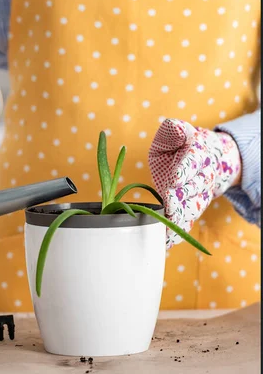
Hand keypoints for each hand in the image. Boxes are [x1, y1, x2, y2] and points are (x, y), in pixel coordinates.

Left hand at [148, 119, 240, 248]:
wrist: (208, 158)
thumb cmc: (182, 144)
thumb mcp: (177, 132)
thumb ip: (175, 131)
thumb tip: (175, 130)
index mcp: (197, 156)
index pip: (192, 163)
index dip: (184, 170)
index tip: (174, 177)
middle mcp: (200, 178)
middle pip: (193, 189)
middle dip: (180, 198)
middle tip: (169, 205)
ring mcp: (196, 196)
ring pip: (190, 209)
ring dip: (179, 219)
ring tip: (167, 229)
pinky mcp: (189, 209)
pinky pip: (185, 222)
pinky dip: (177, 234)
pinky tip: (166, 244)